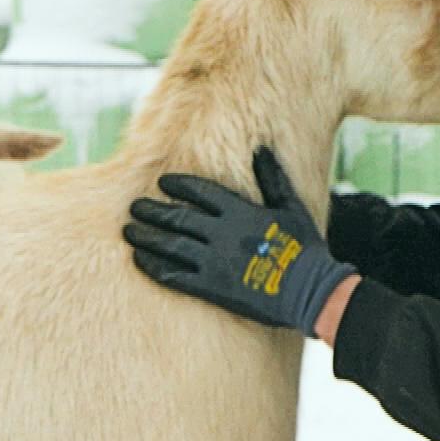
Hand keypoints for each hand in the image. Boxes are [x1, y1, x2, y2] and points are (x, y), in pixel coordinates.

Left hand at [125, 146, 355, 334]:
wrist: (311, 292)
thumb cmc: (304, 248)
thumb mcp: (291, 207)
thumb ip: (272, 178)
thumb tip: (261, 149)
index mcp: (241, 211)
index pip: (201, 191)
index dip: (179, 185)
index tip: (163, 182)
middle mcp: (222, 233)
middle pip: (178, 217)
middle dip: (153, 210)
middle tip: (135, 206)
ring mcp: (215, 261)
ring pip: (170, 245)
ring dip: (146, 236)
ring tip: (129, 230)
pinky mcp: (212, 288)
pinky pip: (175, 276)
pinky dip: (154, 267)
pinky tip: (139, 260)